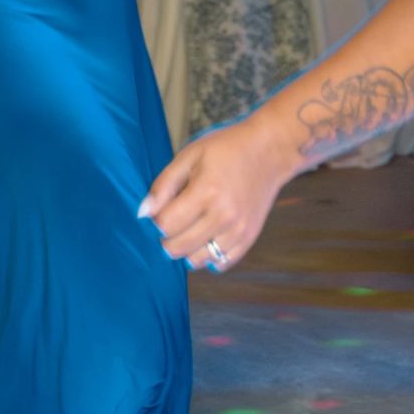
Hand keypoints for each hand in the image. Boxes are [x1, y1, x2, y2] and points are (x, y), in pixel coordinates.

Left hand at [139, 113, 295, 272]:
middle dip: (166, 239)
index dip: (156, 219)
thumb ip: (163, 185)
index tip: (160, 210)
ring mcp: (239, 230)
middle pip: (178, 247)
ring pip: (197, 260)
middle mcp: (224, 216)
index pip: (166, 224)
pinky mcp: (249, 238)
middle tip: (171, 222)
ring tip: (188, 229)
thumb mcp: (190, 155)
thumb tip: (143, 214)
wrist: (269, 151)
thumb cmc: (226, 149)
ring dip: (186, 250)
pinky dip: (208, 256)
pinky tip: (205, 238)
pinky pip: (220, 263)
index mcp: (206, 192)